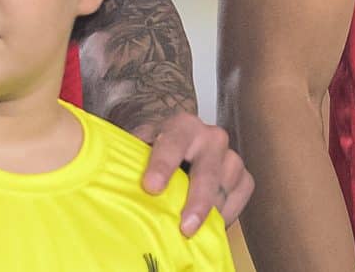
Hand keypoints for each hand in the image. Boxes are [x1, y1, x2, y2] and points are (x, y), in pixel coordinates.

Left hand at [137, 110, 252, 233]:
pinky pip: (242, 196)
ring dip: (212, 211)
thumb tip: (111, 175)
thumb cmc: (157, 147)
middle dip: (197, 201)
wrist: (179, 141)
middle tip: (185, 227)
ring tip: (193, 230)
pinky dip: (229, 212)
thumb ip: (130, 155)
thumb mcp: (140, 143)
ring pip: (227, 185)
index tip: (151, 188)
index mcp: (181, 125)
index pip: (172, 144)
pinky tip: (212, 224)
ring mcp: (229, 155)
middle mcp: (210, 136)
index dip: (162, 166)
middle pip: (206, 171)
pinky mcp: (243, 175)